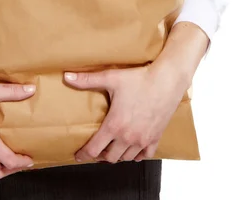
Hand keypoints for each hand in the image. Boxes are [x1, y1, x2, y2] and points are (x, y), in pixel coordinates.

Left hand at [64, 63, 186, 162]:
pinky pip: (144, 155)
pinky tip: (132, 150)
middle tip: (94, 150)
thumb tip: (67, 76)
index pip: (94, 148)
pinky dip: (136, 155)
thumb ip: (87, 80)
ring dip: (117, 155)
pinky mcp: (155, 138)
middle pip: (109, 157)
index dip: (84, 154)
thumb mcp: (111, 78)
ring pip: (126, 158)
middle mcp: (128, 137)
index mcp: (115, 125)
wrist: (166, 81)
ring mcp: (143, 140)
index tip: (78, 156)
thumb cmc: (140, 79)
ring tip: (111, 148)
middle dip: (100, 155)